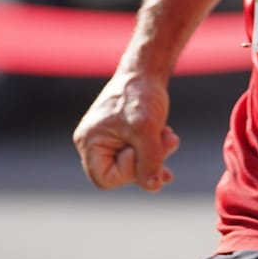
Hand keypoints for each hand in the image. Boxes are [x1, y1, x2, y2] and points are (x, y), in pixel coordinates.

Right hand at [73, 72, 180, 191]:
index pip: (106, 180)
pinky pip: (138, 156)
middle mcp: (93, 144)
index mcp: (88, 142)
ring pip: (134, 166)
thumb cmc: (141, 95)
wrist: (146, 71)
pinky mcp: (122, 138)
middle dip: (148, 161)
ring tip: (168, 136)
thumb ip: (150, 161)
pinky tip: (168, 142)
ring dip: (155, 155)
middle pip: (121, 174)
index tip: (143, 150)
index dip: (129, 172)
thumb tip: (153, 187)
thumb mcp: (147, 129)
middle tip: (167, 140)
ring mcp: (107, 141)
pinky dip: (155, 152)